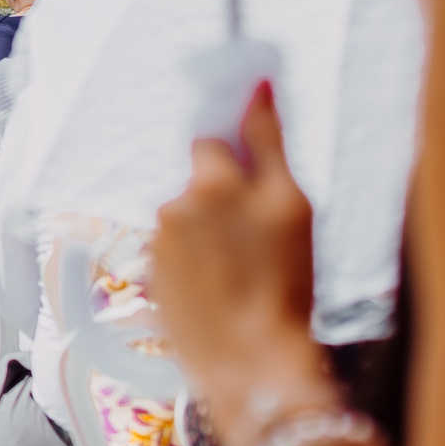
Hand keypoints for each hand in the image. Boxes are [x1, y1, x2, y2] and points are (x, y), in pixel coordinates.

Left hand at [150, 82, 332, 443]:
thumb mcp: (292, 207)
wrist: (253, 363)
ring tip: (244, 270)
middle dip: (222, 193)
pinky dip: (196, 261)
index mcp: (210, 181)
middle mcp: (176, 205)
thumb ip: (269, 140)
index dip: (232, 149)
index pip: (214, 136)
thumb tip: (257, 82)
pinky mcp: (152, 278)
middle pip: (200, 178)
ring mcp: (160, 243)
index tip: (247, 163)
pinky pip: (177, 252)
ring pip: (189, 218)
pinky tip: (223, 288)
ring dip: (209, 230)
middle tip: (256, 232)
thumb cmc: (285, 285)